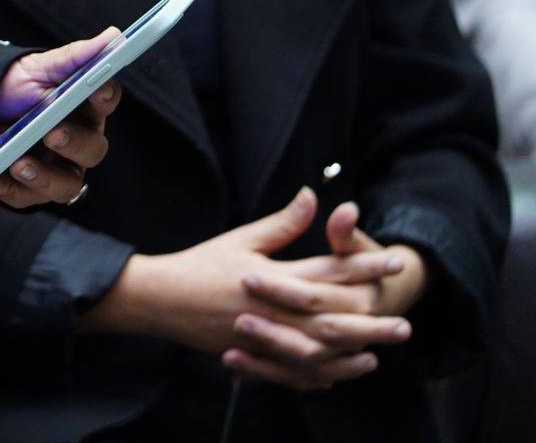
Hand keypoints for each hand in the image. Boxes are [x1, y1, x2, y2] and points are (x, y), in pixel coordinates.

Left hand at [0, 27, 121, 207]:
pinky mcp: (28, 190)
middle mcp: (78, 143)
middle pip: (92, 150)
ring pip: (65, 185)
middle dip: (74, 143)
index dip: (105, 95)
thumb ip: (74, 57)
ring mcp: (56, 170)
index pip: (106, 101)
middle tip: (52, 131)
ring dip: (42, 176)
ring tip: (17, 163)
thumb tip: (114, 35)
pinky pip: (19, 195)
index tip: (97, 87)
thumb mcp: (37, 68)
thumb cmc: (16, 88)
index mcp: (86, 108)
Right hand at [83, 188, 411, 390]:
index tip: (394, 261)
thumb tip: (312, 195)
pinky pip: (299, 369)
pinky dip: (326, 371)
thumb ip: (283, 224)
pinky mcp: (258, 355)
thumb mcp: (242, 239)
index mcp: (272, 276)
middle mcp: (274, 309)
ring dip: (355, 348)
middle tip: (404, 321)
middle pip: (334, 316)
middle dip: (371, 318)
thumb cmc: (201, 264)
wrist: (161, 299)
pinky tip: (346, 368)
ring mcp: (267, 337)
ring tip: (383, 347)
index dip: (364, 266)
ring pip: (322, 348)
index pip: (328, 271)